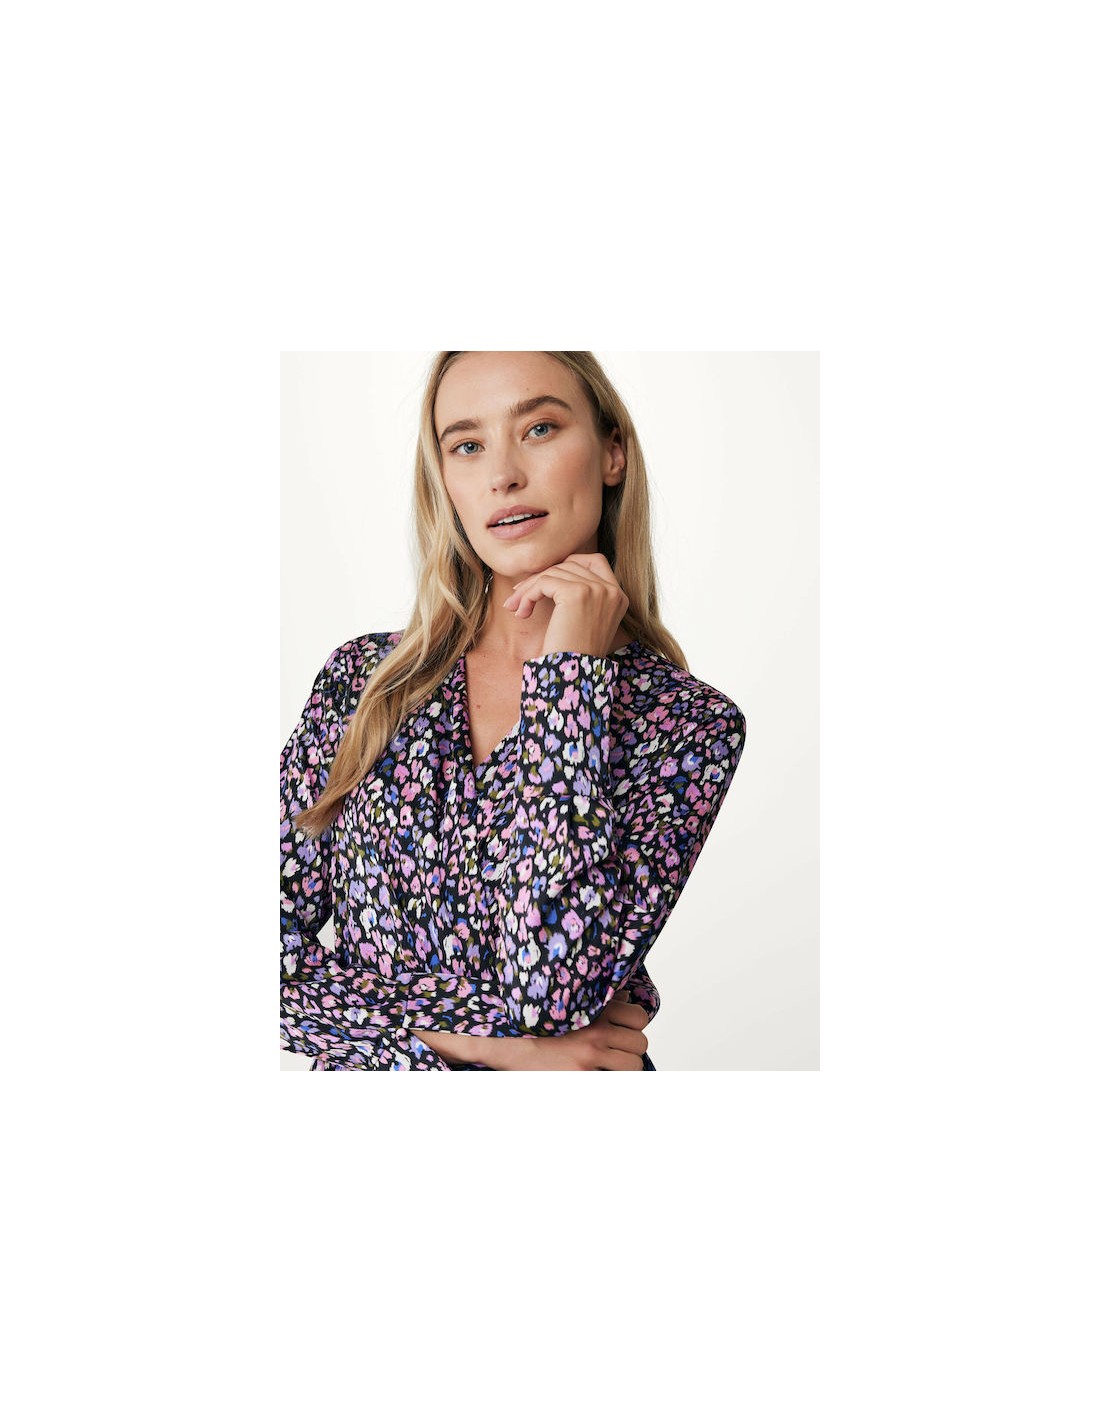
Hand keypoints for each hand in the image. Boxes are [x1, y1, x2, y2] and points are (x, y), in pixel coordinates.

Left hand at [501, 553, 628, 659]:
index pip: (595, 561)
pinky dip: (528, 594)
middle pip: (569, 565)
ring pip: (553, 572)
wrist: (572, 678)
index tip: (543, 583)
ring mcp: (597, 590)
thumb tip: (550, 571)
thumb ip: (579, 594)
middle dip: (541, 578)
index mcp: (618, 596)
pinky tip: (522, 612)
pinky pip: (544, 582)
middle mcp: (612, 590)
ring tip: (517, 608)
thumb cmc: (573, 655)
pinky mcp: (577, 593)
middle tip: (519, 596)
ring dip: (529, 589)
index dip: (566, 566)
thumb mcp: (584, 621)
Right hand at [504, 990, 648, 1070]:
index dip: (633, 1026)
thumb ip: (600, 1000)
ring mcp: (589, 1056)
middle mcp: (595, 1030)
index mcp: (594, 1009)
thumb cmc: (539, 1024)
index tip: (622, 1031)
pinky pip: (615, 1082)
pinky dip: (611, 1080)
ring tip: (610, 1067)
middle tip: (615, 1052)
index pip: (640, 1017)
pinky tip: (599, 1076)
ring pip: (634, 1065)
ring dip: (625, 1068)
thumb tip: (626, 996)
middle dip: (630, 1049)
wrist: (508, 1043)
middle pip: (640, 1043)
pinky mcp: (581, 1077)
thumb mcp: (568, 1003)